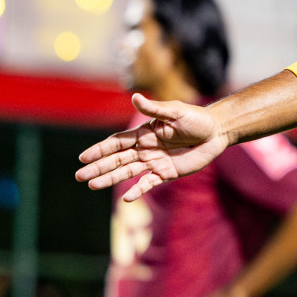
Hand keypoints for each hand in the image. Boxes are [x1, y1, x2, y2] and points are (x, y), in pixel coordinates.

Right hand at [75, 94, 228, 200]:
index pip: (116, 142)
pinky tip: (126, 198)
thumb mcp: (176, 112)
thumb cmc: (196, 118)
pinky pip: (149, 183)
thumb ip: (155, 109)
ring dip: (110, 179)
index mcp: (144, 132)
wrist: (216, 132)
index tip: (83, 157)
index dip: (100, 149)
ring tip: (92, 186)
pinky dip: (137, 190)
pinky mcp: (166, 173)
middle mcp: (145, 148)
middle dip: (98, 167)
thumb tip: (135, 97)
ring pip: (127, 172)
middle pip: (116, 159)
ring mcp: (154, 161)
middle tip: (79, 176)